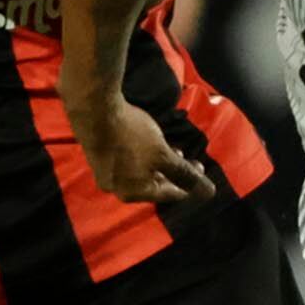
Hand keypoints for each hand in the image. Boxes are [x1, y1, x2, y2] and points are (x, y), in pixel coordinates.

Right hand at [70, 99, 214, 206]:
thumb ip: (185, 174)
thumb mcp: (163, 155)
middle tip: (188, 157)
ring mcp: (105, 173)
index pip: (168, 194)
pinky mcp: (99, 156)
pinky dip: (142, 156)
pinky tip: (149, 143)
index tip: (200, 166)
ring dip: (158, 163)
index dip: (188, 182)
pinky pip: (127, 162)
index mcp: (133, 193)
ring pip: (139, 172)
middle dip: (173, 172)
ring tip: (171, 148)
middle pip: (153, 184)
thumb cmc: (132, 136)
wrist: (94, 110)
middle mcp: (117, 188)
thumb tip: (210, 193)